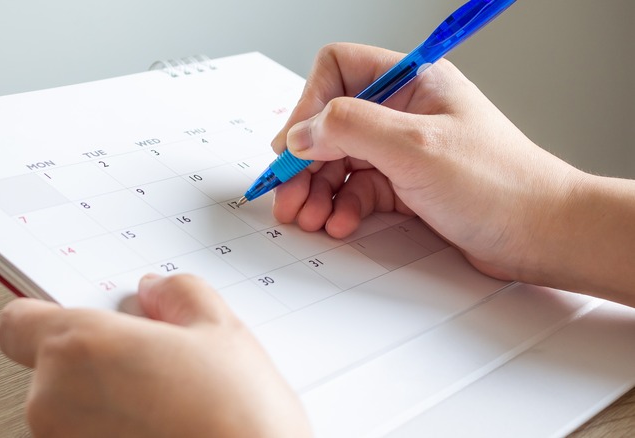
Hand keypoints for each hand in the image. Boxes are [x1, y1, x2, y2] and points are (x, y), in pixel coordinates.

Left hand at [0, 274, 311, 436]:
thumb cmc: (238, 422)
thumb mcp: (221, 331)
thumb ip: (178, 295)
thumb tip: (159, 291)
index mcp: (80, 347)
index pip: (17, 322)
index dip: (48, 314)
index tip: (79, 315)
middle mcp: (54, 401)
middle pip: (52, 364)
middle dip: (97, 358)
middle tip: (152, 357)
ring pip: (72, 406)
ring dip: (107, 398)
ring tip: (167, 400)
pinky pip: (86, 435)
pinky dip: (114, 430)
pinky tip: (164, 426)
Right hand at [271, 43, 584, 284]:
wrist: (542, 235)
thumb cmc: (500, 184)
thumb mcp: (415, 147)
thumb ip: (349, 129)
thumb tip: (301, 132)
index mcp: (410, 81)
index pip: (337, 70)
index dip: (308, 106)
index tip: (293, 146)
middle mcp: (403, 111)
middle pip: (330, 124)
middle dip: (304, 161)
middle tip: (285, 194)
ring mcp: (403, 150)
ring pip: (340, 161)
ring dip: (317, 189)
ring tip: (307, 216)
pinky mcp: (406, 185)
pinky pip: (358, 190)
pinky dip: (343, 207)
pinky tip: (340, 223)